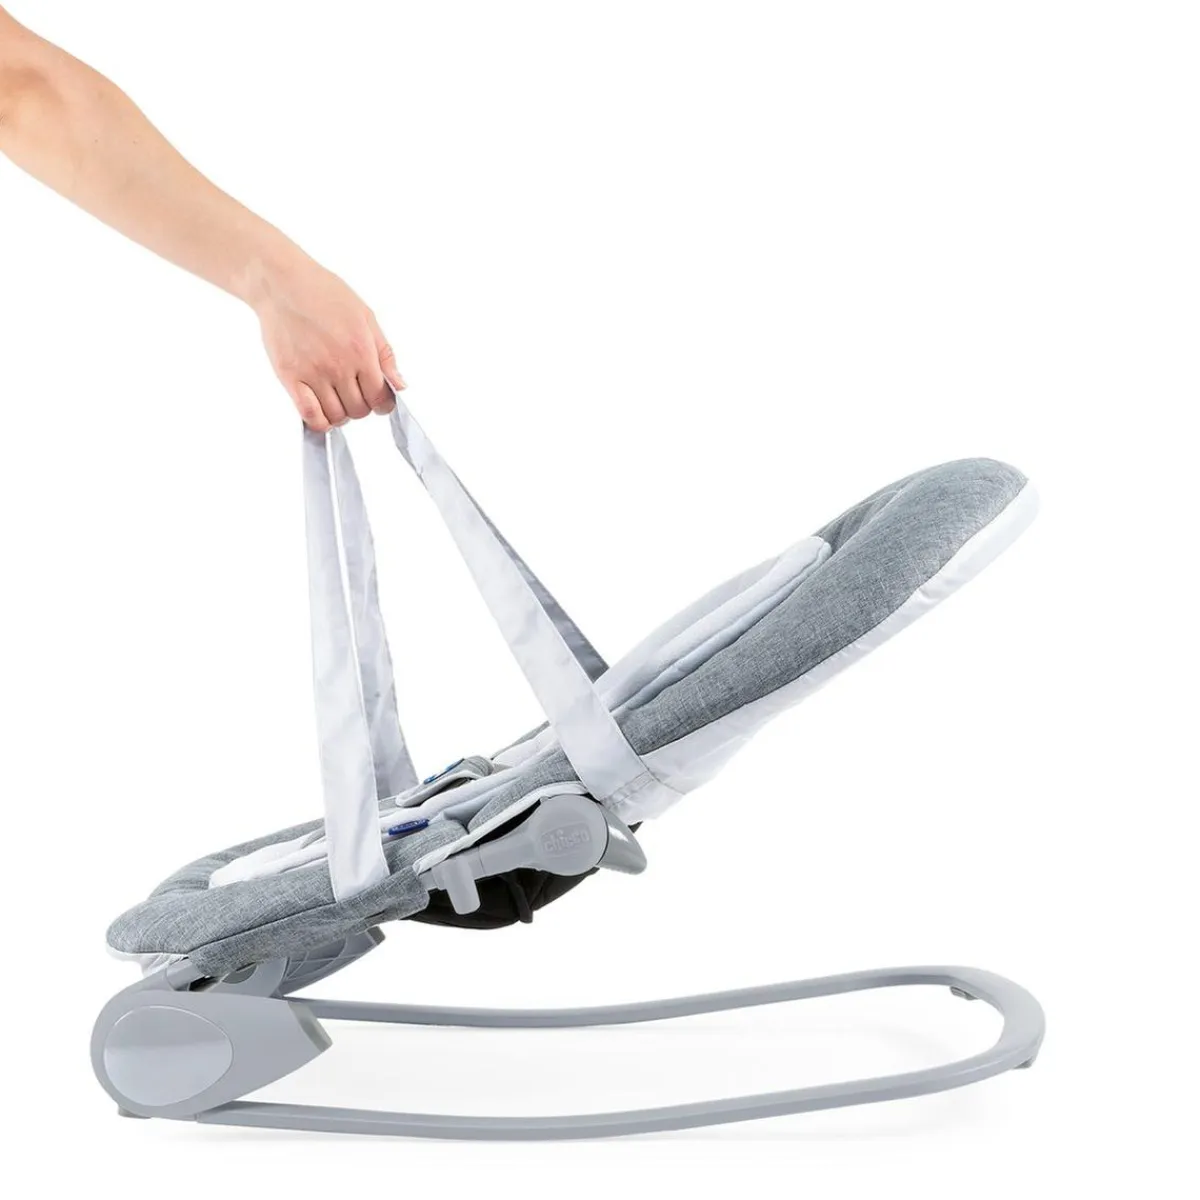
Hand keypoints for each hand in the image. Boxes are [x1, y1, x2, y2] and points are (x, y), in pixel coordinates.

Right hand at [250, 255, 403, 430]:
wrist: (282, 283)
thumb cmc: (324, 294)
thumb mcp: (366, 316)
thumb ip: (385, 354)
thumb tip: (400, 385)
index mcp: (361, 350)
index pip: (380, 397)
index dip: (382, 404)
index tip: (378, 400)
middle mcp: (339, 365)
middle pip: (359, 410)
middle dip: (361, 406)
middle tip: (354, 393)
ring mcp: (313, 373)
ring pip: (336, 416)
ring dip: (340, 414)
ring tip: (337, 399)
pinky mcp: (290, 376)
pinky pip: (309, 414)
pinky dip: (318, 422)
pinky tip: (321, 413)